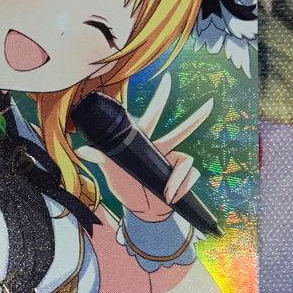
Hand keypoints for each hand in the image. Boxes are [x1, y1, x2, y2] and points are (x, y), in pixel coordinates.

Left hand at [77, 74, 211, 221]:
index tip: (167, 80)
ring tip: (166, 194)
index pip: (153, 118)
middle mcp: (163, 150)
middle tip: (210, 103)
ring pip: (187, 161)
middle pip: (181, 131)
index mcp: (145, 144)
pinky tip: (171, 197)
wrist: (143, 211)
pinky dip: (180, 188)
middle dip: (196, 118)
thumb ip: (100, 159)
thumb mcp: (112, 173)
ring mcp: (174, 163)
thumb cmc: (126, 188)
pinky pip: (190, 177)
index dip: (160, 99)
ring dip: (177, 179)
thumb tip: (82, 149)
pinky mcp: (184, 176)